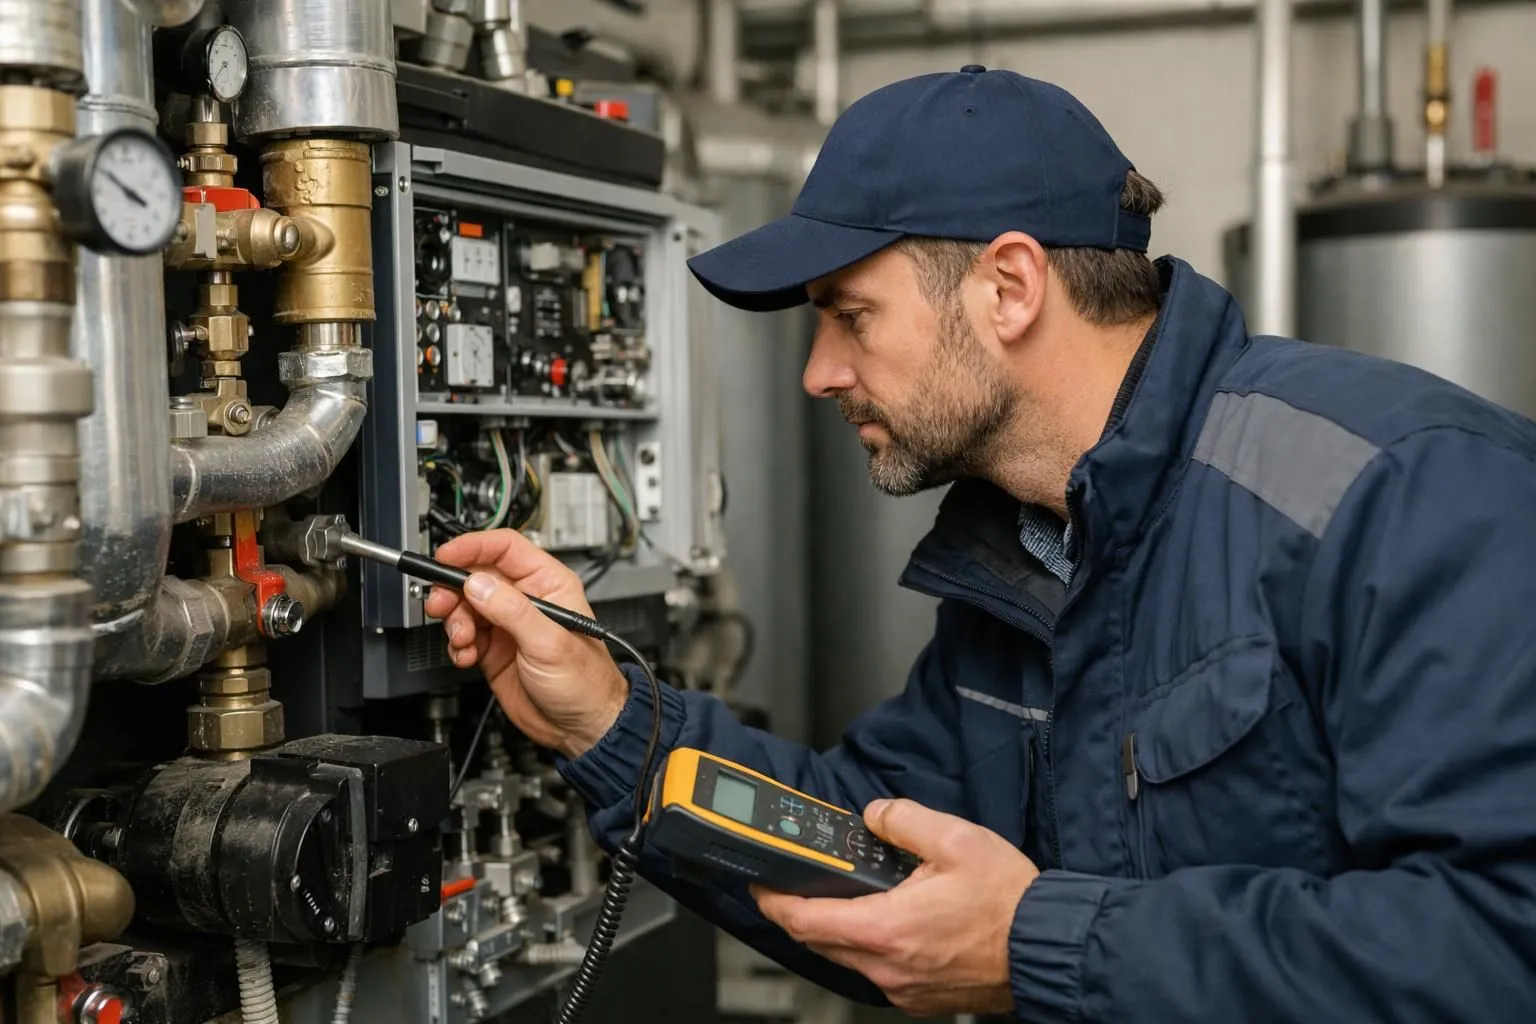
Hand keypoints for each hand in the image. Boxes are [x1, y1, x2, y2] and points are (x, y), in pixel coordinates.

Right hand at [424, 529, 628, 758]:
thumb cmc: (585, 683)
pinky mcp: (492, 649)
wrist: (580, 727)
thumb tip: (478, 584)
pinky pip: (462, 636)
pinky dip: (457, 645)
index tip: (445, 558)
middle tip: (442, 606)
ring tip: (463, 640)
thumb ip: (512, 611)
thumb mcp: (550, 643)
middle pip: (476, 576)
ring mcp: (507, 624)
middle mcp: (525, 600)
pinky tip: (467, 657)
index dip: (472, 548)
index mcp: (548, 584)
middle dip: (454, 590)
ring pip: (464, 606)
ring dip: (455, 621)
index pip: (504, 549)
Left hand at [753, 799, 1038, 1016]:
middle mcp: (888, 966)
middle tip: (795, 887)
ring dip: (836, 930)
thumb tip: (875, 815)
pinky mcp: (920, 998)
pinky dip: (868, 946)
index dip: (775, 902)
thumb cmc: (1009, 902)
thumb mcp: (955, 839)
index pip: (805, 921)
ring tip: (844, 898)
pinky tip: (885, 923)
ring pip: (847, 959)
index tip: (761, 886)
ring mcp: (903, 987)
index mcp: (886, 928)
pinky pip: (877, 971)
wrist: (1047, 947)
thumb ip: (903, 819)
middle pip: (819, 942)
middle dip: (801, 914)